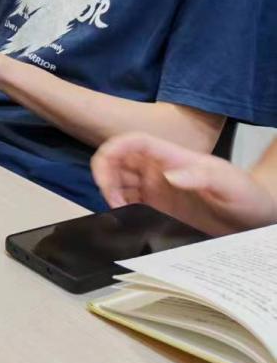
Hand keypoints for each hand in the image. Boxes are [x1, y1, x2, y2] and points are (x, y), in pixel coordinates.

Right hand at [91, 132, 276, 235]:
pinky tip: (125, 220)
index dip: (112, 150)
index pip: (133, 142)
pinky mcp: (157, 206)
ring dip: (110, 193)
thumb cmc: (247, 196)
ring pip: (118, 181)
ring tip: (119, 214)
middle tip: (112, 202)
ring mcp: (156, 187)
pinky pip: (128, 202)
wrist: (258, 218)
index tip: (105, 176)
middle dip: (105, 177)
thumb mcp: (229, 184)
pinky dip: (118, 208)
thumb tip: (168, 175)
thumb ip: (201, 175)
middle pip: (118, 160)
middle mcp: (159, 169)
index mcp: (171, 156)